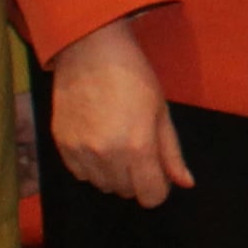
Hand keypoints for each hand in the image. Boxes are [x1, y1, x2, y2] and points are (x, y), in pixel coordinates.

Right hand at [47, 16, 192, 209]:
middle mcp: (107, 155)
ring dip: (113, 173)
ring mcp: (81, 151)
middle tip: (137, 149)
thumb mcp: (161, 112)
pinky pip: (80, 173)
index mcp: (138, 147)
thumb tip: (185, 183)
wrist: (90, 50)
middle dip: (137, 178)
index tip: (157, 172)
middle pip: (127, 192)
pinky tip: (96, 141)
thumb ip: (172, 152)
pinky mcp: (62, 144)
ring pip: (102, 185)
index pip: (150, 196)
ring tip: (116, 143)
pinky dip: (91, 166)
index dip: (158, 188)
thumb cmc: (134, 76)